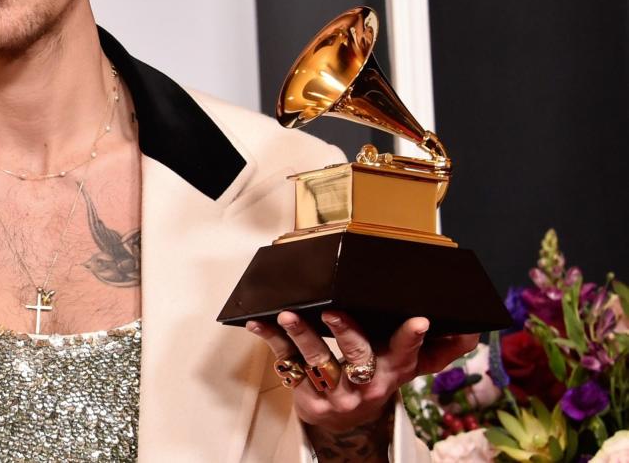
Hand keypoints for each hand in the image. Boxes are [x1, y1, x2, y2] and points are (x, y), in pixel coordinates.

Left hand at [246, 311, 476, 437]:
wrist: (344, 421)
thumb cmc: (375, 378)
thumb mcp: (404, 368)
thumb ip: (436, 350)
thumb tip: (472, 333)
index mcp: (393, 373)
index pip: (406, 355)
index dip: (412, 338)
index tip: (419, 320)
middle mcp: (366, 386)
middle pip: (358, 357)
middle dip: (346, 333)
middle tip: (333, 310)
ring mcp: (335, 394)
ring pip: (318, 362)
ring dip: (302, 335)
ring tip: (289, 314)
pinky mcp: (306, 396)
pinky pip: (286, 364)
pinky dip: (272, 341)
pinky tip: (259, 322)